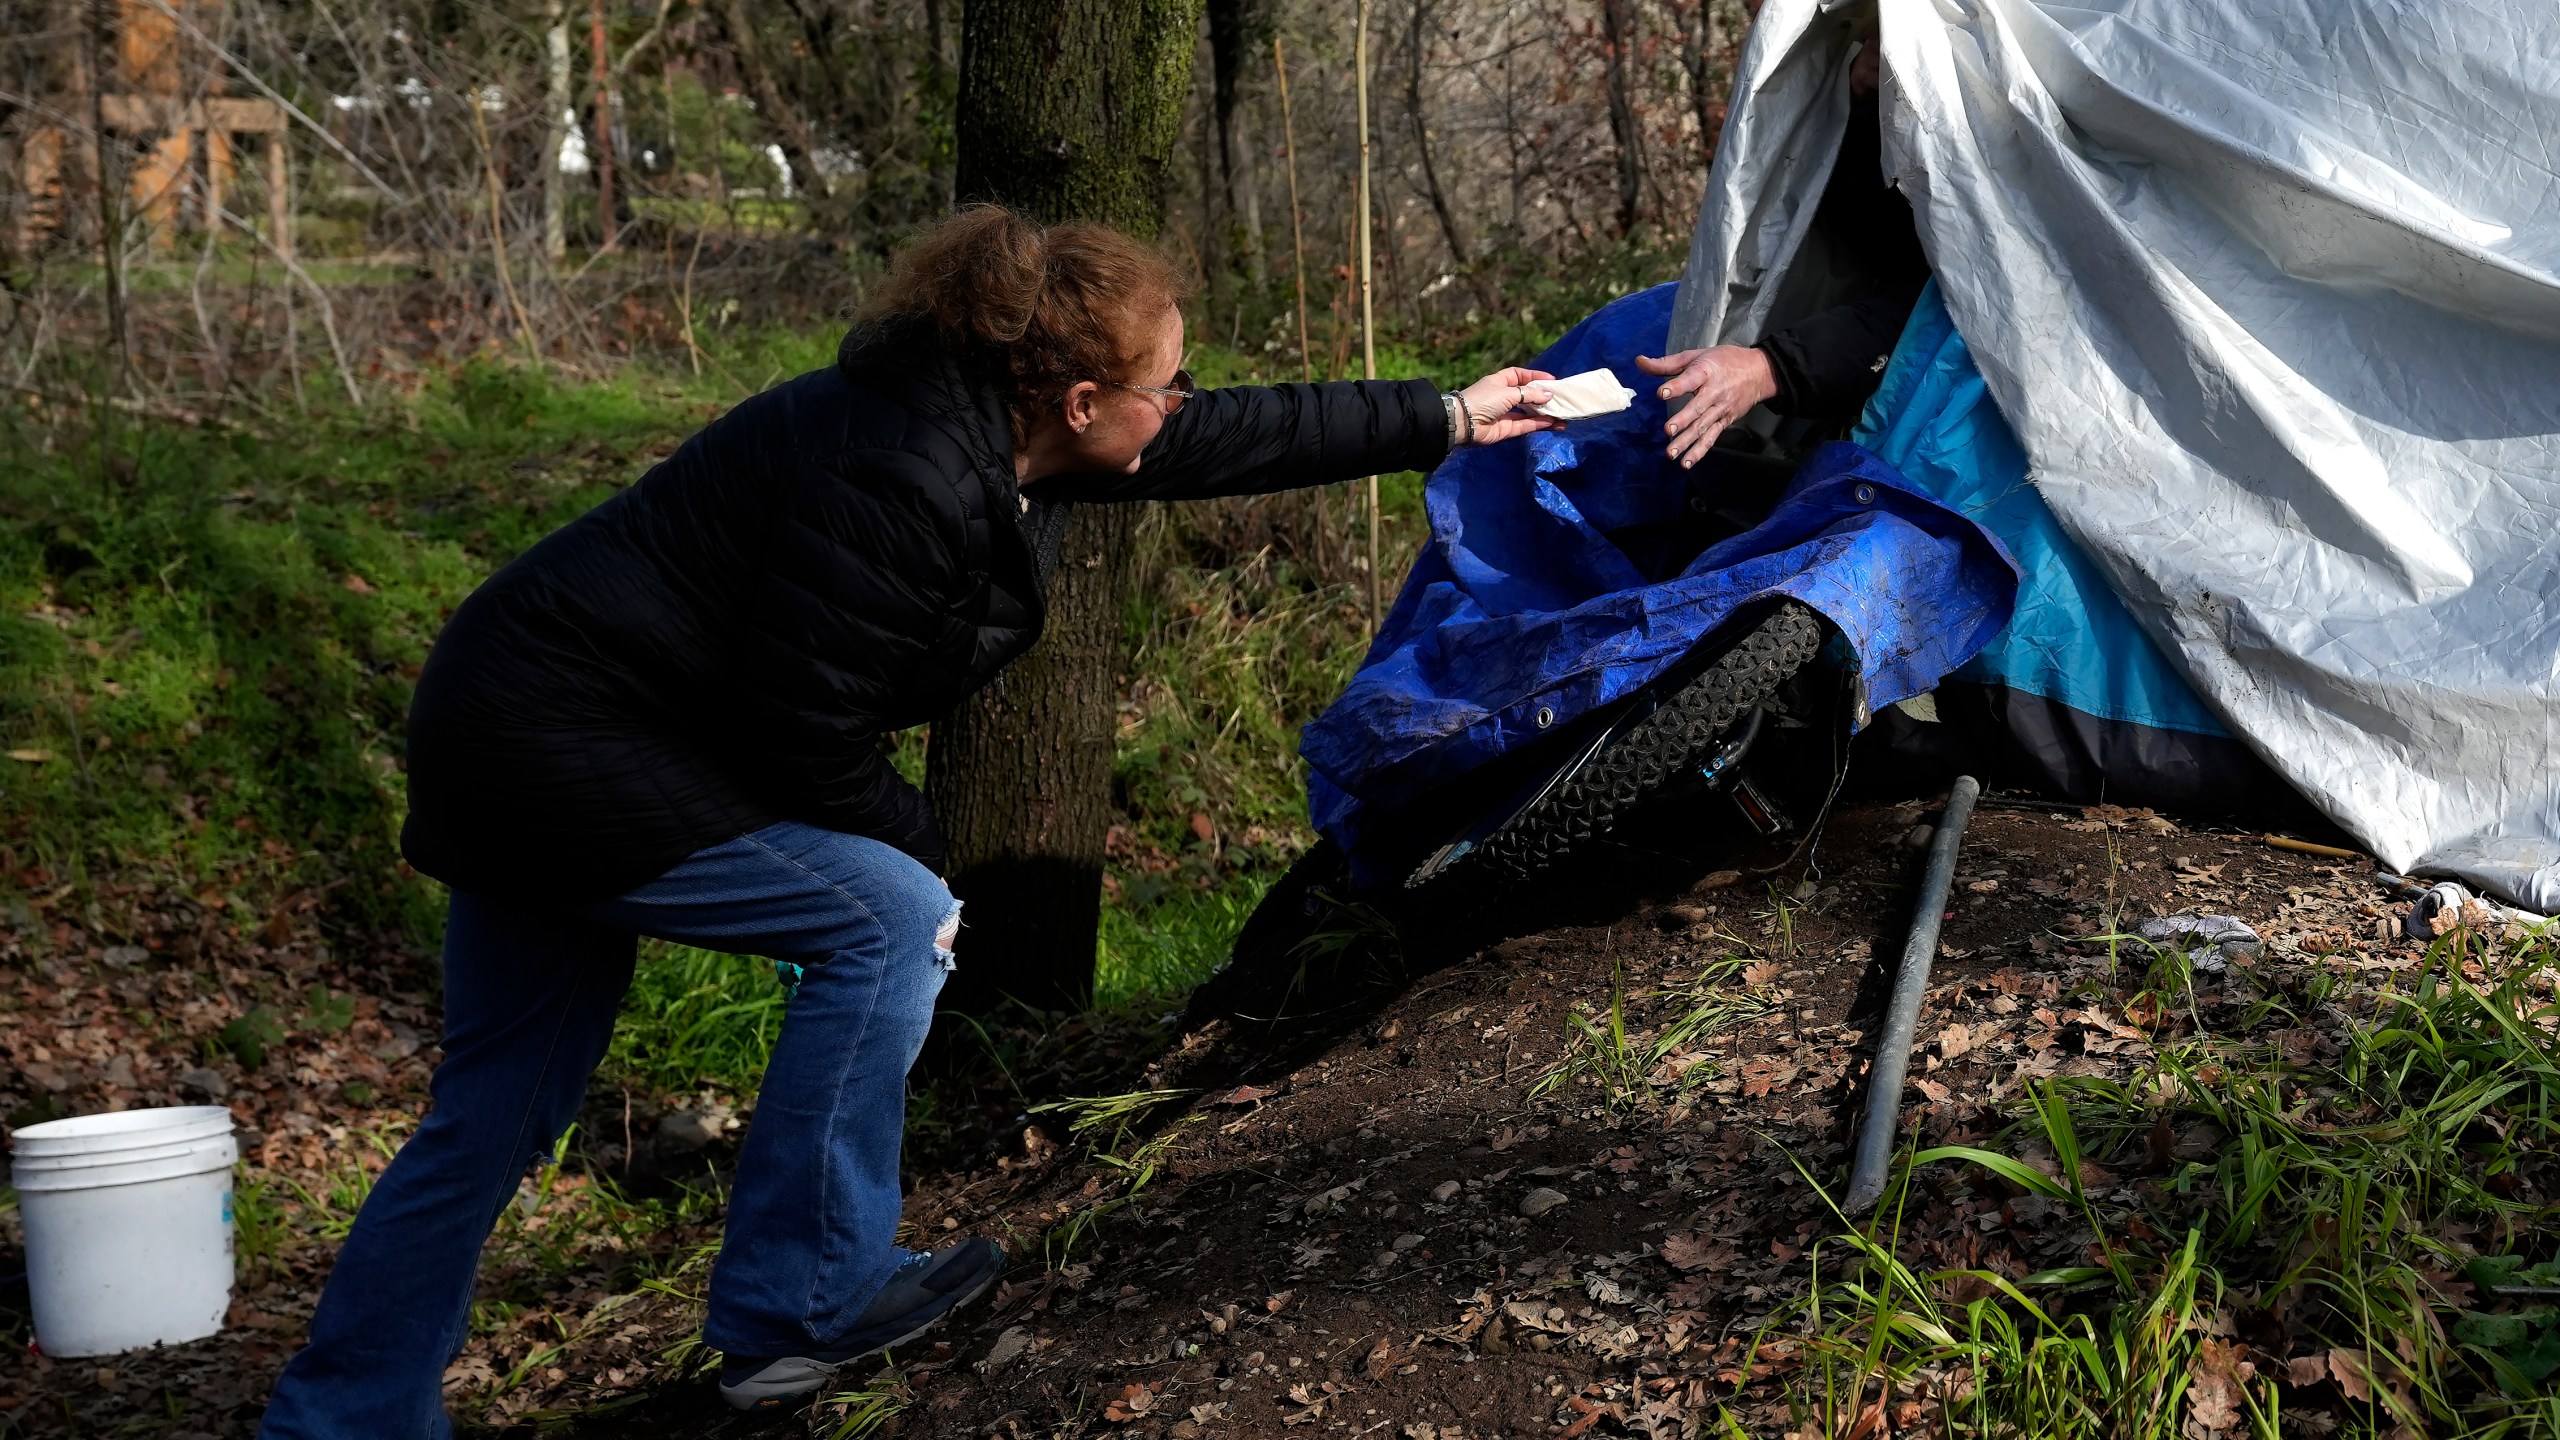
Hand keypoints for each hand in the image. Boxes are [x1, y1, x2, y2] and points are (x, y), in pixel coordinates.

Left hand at [1454, 367, 1566, 445]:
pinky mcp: (1506, 429)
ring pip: (1528, 413)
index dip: (1534, 376)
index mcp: (1500, 381)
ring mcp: (1504, 414)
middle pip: (1527, 395)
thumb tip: (1548, 396)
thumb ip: (1530, 394)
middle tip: (1560, 399)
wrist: (1464, 422)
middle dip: (1543, 397)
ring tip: (1562, 415)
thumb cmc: (1484, 399)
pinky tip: (1552, 423)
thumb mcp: (1509, 391)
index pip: (1519, 375)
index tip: (1551, 380)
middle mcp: (1503, 397)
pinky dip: (1538, 424)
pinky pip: (1525, 425)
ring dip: (1544, 414)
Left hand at [1635, 346, 1777, 467]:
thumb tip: (1639, 362)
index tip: (1661, 393)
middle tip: (1667, 430)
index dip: (1677, 386)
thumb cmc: (1724, 361)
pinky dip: (1700, 451)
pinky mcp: (1725, 421)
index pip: (1691, 379)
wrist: (1760, 372)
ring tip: (1671, 453)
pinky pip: (1711, 438)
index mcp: (1706, 371)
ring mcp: (1721, 409)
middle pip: (1697, 408)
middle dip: (1682, 420)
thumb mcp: (1696, 356)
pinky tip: (1687, 462)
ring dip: (1687, 441)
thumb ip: (1666, 363)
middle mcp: (1715, 392)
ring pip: (1702, 427)